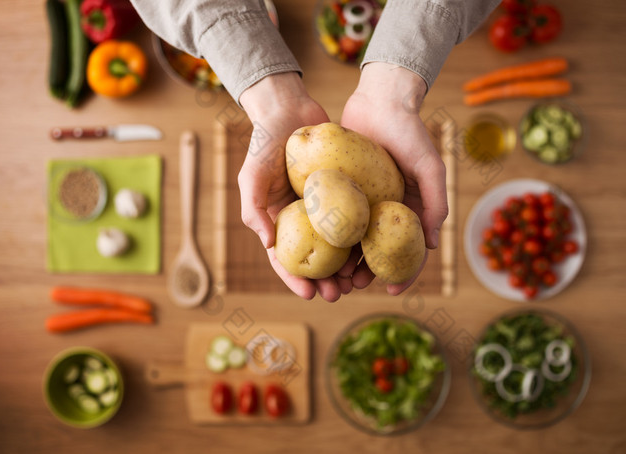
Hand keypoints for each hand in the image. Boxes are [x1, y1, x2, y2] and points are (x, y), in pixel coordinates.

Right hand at [239, 73, 351, 301]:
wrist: (290, 108)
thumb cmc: (265, 141)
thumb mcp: (251, 174)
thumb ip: (253, 208)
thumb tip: (268, 244)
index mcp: (278, 220)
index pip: (284, 258)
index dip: (294, 279)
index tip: (309, 295)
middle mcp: (302, 218)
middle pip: (314, 258)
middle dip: (325, 281)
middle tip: (339, 294)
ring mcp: (324, 206)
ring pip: (337, 244)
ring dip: (346, 266)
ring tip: (358, 282)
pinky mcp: (344, 192)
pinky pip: (354, 218)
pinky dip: (361, 237)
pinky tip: (373, 251)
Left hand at [341, 62, 447, 294]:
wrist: (379, 100)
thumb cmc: (410, 131)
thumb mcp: (430, 166)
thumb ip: (436, 202)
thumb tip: (432, 244)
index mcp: (410, 210)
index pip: (410, 250)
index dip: (405, 274)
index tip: (392, 291)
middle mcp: (387, 210)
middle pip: (377, 252)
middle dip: (366, 273)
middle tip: (351, 286)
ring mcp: (365, 202)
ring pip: (353, 240)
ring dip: (344, 261)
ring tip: (332, 276)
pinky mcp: (343, 190)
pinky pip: (335, 218)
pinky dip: (329, 236)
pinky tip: (317, 249)